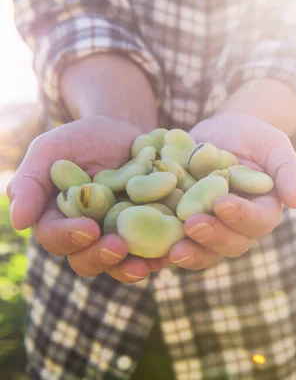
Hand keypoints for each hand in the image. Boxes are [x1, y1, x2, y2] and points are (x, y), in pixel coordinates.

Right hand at [7, 116, 160, 282]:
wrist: (127, 131)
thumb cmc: (83, 139)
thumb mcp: (51, 150)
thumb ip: (31, 182)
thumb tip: (19, 221)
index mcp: (58, 220)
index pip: (55, 238)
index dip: (68, 237)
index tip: (88, 228)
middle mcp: (87, 236)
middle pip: (86, 260)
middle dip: (101, 257)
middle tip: (118, 247)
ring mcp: (119, 237)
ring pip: (120, 264)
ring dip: (131, 268)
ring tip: (146, 264)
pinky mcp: (149, 233)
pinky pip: (154, 251)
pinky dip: (162, 254)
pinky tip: (172, 252)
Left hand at [159, 111, 295, 269]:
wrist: (222, 133)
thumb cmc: (254, 138)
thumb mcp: (275, 146)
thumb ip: (288, 171)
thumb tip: (295, 201)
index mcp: (262, 212)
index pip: (259, 222)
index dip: (242, 217)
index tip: (223, 203)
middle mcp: (237, 228)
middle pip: (231, 244)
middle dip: (212, 237)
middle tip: (192, 224)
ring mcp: (210, 230)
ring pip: (202, 252)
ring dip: (188, 252)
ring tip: (170, 248)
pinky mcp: (182, 227)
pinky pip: (173, 244)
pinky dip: (160, 250)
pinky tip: (145, 248)